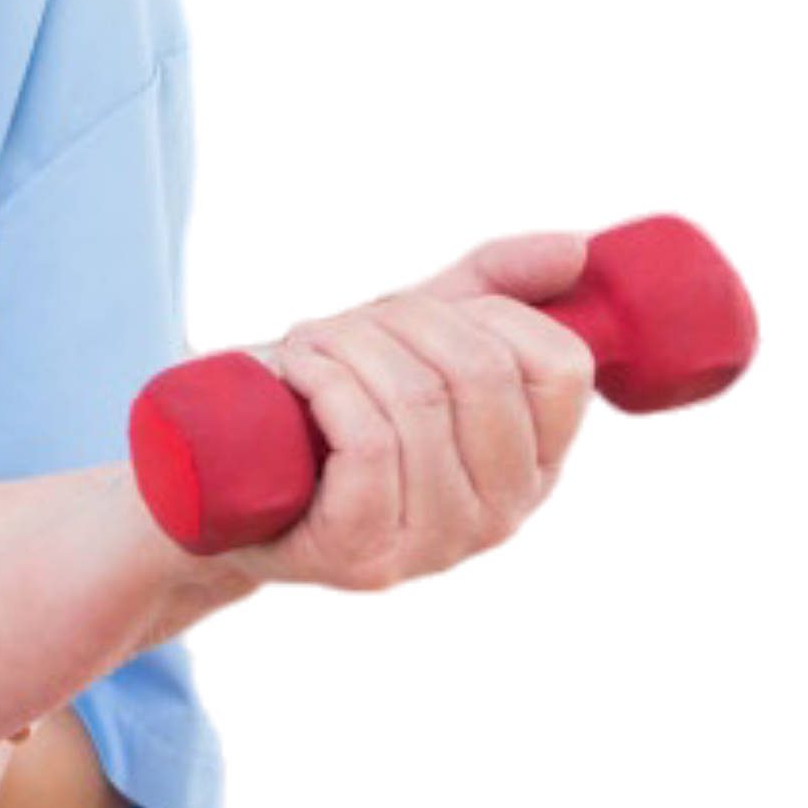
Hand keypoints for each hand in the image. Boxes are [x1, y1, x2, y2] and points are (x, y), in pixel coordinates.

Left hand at [244, 264, 598, 597]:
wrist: (228, 492)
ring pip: (418, 402)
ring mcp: (437, 545)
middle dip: (400, 321)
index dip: (486, 313)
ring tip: (308, 347)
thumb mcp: (420, 337)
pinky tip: (294, 373)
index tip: (415, 309)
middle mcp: (504, 516)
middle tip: (342, 327)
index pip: (560, 367)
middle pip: (479, 374)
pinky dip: (324, 384)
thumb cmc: (335, 408)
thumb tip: (580, 250)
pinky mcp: (365, 557)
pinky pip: (368, 442)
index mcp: (537, 467)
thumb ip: (501, 284)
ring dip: (349, 347)